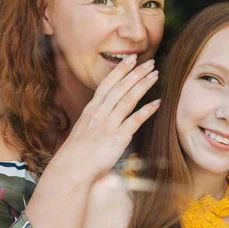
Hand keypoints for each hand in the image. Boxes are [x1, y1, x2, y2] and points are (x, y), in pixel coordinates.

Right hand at [54, 56, 159, 178]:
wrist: (71, 169)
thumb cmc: (77, 153)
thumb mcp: (84, 129)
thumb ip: (95, 119)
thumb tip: (104, 113)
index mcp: (91, 109)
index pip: (107, 84)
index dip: (120, 70)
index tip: (131, 58)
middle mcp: (100, 113)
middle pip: (120, 87)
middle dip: (136, 72)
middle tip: (150, 62)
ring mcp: (108, 124)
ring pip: (128, 99)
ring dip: (143, 85)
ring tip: (155, 75)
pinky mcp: (117, 138)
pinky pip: (135, 120)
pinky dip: (147, 110)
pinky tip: (158, 102)